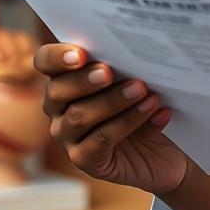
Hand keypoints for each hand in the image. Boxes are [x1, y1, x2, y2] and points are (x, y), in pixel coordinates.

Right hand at [33, 43, 188, 194]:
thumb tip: (136, 49)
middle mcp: (59, 109)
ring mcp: (68, 137)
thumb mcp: (137, 78)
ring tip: (141, 89)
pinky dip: (128, 122)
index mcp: (65, 78)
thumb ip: (128, 65)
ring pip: (79, 117)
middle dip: (83, 80)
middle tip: (109, 73)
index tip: (81, 53)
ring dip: (112, 101)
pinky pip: (100, 140)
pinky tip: (154, 110)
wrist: (164, 150)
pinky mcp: (85, 160)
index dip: (57, 56)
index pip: (45, 62)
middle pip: (57, 91)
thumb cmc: (145, 103)